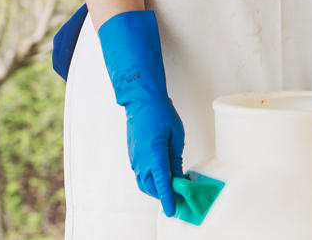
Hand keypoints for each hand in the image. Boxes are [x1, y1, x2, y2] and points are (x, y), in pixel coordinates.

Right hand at [124, 90, 185, 214]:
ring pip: (144, 184)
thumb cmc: (160, 113)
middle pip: (151, 187)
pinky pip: (141, 175)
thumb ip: (175, 160)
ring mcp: (134, 159)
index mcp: (153, 153)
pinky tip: (161, 177)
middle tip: (179, 197)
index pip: (162, 182)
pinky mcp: (133, 157)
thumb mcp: (176, 136)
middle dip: (164, 196)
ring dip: (156, 189)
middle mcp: (141, 159)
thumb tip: (178, 178)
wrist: (141, 101)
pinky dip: (150, 181)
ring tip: (171, 188)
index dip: (167, 198)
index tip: (172, 211)